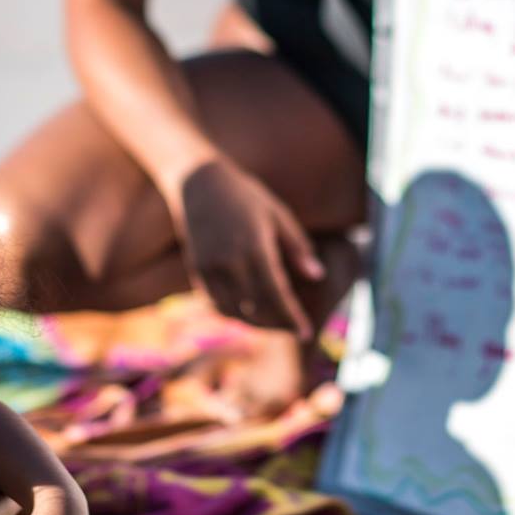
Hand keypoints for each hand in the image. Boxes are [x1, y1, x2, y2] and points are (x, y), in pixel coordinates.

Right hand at [172, 158, 324, 338]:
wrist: (199, 182)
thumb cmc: (246, 196)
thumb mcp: (278, 215)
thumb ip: (298, 247)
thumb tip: (317, 276)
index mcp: (256, 247)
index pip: (277, 295)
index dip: (292, 317)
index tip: (306, 332)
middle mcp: (231, 262)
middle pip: (256, 308)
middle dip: (277, 324)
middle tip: (293, 329)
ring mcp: (211, 268)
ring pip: (234, 311)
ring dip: (255, 323)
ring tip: (273, 323)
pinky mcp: (196, 269)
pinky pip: (215, 303)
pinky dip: (232, 313)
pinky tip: (247, 312)